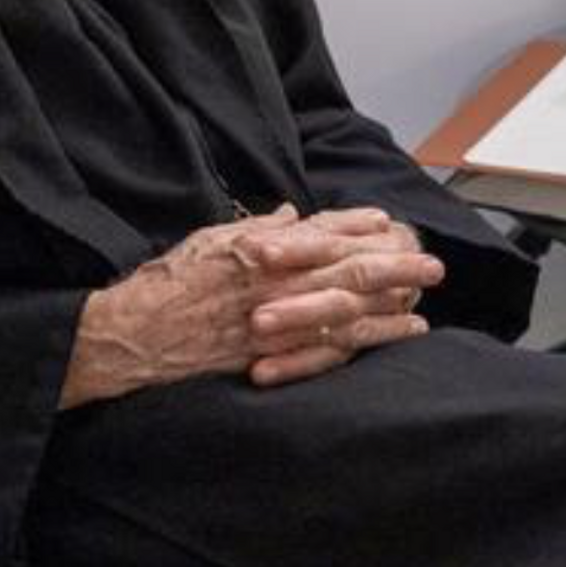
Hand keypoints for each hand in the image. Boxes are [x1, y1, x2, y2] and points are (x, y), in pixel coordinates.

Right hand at [59, 207, 441, 408]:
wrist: (132, 334)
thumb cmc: (168, 282)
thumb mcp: (210, 239)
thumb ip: (257, 228)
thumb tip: (289, 214)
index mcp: (265, 248)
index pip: (323, 230)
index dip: (359, 224)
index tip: (388, 220)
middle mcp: (279, 280)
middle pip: (351, 266)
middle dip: (396, 262)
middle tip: (433, 262)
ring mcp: (280, 317)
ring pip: (351, 306)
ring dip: (394, 300)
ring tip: (426, 296)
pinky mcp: (275, 352)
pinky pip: (335, 346)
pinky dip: (372, 339)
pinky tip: (400, 335)